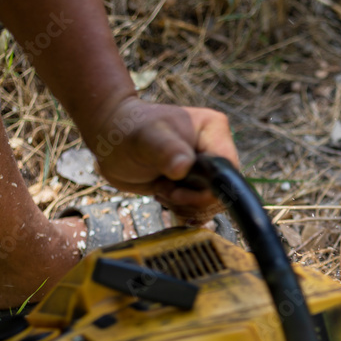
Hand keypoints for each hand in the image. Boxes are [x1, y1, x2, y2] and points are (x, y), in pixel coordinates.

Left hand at [86, 96, 240, 222]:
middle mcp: (216, 150)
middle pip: (222, 192)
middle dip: (192, 200)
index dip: (207, 189)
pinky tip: (166, 197)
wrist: (112, 140)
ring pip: (212, 204)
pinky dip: (183, 210)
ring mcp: (208, 169)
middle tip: (166, 189)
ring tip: (162, 188)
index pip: (228, 171)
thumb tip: (183, 167)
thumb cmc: (127, 131)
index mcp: (214, 131)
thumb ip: (166, 150)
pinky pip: (202, 208)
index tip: (178, 188)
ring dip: (184, 205)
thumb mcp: (145, 139)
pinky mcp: (197, 184)